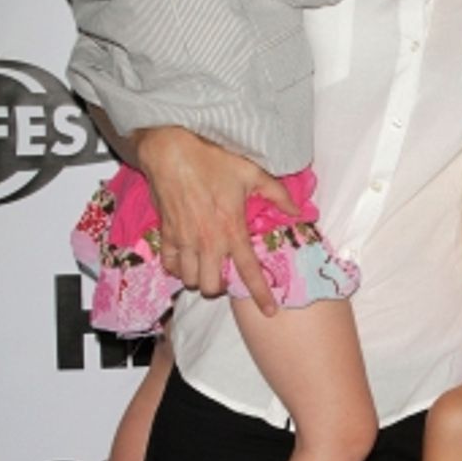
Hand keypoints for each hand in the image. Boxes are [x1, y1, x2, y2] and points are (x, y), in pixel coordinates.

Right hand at [134, 127, 297, 313]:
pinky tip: (186, 259)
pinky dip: (178, 267)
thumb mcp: (251, 173)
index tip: (269, 310)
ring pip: (189, 280)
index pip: (249, 271)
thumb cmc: (212, 159)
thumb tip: (296, 210)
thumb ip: (277, 194)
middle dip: (220, 287)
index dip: (260, 294)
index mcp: (231, 229)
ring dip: (199, 278)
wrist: (171, 150)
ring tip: (207, 266)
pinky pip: (169, 265)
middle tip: (226, 273)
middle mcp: (207, 241)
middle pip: (211, 287)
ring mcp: (184, 240)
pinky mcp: (166, 234)